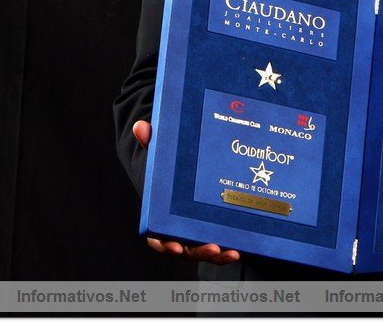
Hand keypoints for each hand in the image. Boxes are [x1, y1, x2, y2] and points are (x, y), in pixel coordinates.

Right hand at [134, 120, 240, 265]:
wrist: (193, 175)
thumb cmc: (174, 172)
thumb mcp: (165, 158)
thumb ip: (153, 144)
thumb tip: (141, 126)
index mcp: (162, 217)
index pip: (159, 237)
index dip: (165, 243)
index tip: (174, 246)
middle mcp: (180, 231)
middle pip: (186, 250)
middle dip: (199, 252)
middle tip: (212, 248)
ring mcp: (199, 234)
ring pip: (206, 251)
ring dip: (217, 256)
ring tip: (231, 252)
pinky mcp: (217, 233)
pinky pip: (222, 247)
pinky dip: (228, 251)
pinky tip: (240, 248)